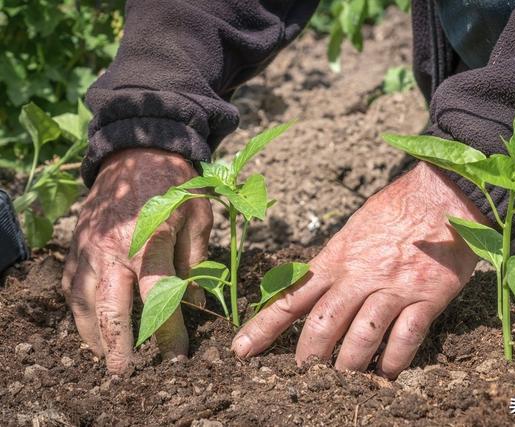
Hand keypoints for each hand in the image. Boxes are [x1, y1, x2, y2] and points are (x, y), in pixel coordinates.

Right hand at [62, 148, 212, 372]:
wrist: (137, 151)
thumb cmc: (176, 184)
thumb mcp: (199, 218)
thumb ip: (196, 264)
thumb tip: (197, 306)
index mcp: (150, 241)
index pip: (158, 299)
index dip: (167, 332)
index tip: (176, 356)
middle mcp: (113, 248)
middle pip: (109, 308)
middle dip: (117, 345)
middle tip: (124, 372)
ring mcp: (89, 247)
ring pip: (82, 301)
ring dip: (92, 333)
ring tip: (106, 353)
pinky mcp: (77, 244)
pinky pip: (71, 284)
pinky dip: (78, 308)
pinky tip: (90, 321)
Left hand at [232, 162, 485, 377]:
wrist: (443, 192)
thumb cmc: (397, 206)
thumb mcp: (354, 228)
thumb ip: (337, 259)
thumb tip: (320, 284)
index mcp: (336, 258)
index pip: (291, 297)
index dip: (264, 327)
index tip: (242, 350)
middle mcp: (358, 276)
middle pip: (322, 325)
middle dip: (308, 357)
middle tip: (305, 373)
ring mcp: (392, 288)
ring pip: (360, 338)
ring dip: (349, 366)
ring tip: (344, 380)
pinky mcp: (426, 298)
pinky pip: (405, 339)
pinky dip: (394, 362)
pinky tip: (388, 373)